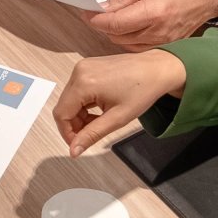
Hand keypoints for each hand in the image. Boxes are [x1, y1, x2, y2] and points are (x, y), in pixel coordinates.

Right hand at [52, 51, 187, 155]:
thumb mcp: (117, 118)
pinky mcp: (88, 66)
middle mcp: (79, 71)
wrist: (157, 70)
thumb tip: (74, 150)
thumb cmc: (142, 90)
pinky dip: (85, 103)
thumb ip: (91, 135)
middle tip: (92, 134)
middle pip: (64, 106)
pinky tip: (100, 109)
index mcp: (84, 83)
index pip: (61, 114)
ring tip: (100, 121)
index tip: (77, 145)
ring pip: (70, 99)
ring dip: (80, 115)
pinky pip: (78, 90)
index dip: (67, 133)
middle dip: (75, 124)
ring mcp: (83, 67)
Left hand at [79, 0, 217, 50]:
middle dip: (102, 26)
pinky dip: (127, 40)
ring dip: (114, 33)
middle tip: (95, 13)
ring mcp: (163, 42)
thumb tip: (102, 8)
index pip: (115, 24)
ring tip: (110, 19)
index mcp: (152, 13)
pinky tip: (126, 28)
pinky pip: (138, 48)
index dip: (96, 20)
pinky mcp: (166, 46)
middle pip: (117, 37)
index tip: (86, 12)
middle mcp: (157, 32)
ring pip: (125, 45)